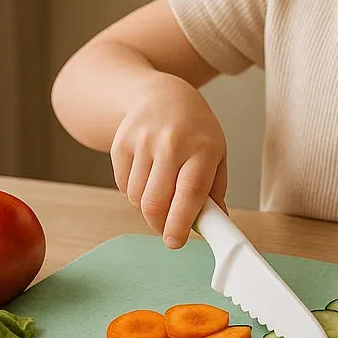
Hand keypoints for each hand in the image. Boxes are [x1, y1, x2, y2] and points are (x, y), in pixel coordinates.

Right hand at [110, 73, 227, 248]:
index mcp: (202, 148)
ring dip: (147, 207)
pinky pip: (123, 185)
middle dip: (160, 224)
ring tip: (161, 191)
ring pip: (137, 197)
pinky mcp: (120, 143)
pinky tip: (147, 174)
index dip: (180, 223)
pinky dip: (134, 191)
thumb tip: (215, 224)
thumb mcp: (216, 153)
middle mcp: (171, 143)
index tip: (175, 242)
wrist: (162, 95)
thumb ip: (215, 190)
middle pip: (155, 202)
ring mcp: (143, 141)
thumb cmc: (195, 130)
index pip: (190, 193)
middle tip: (168, 229)